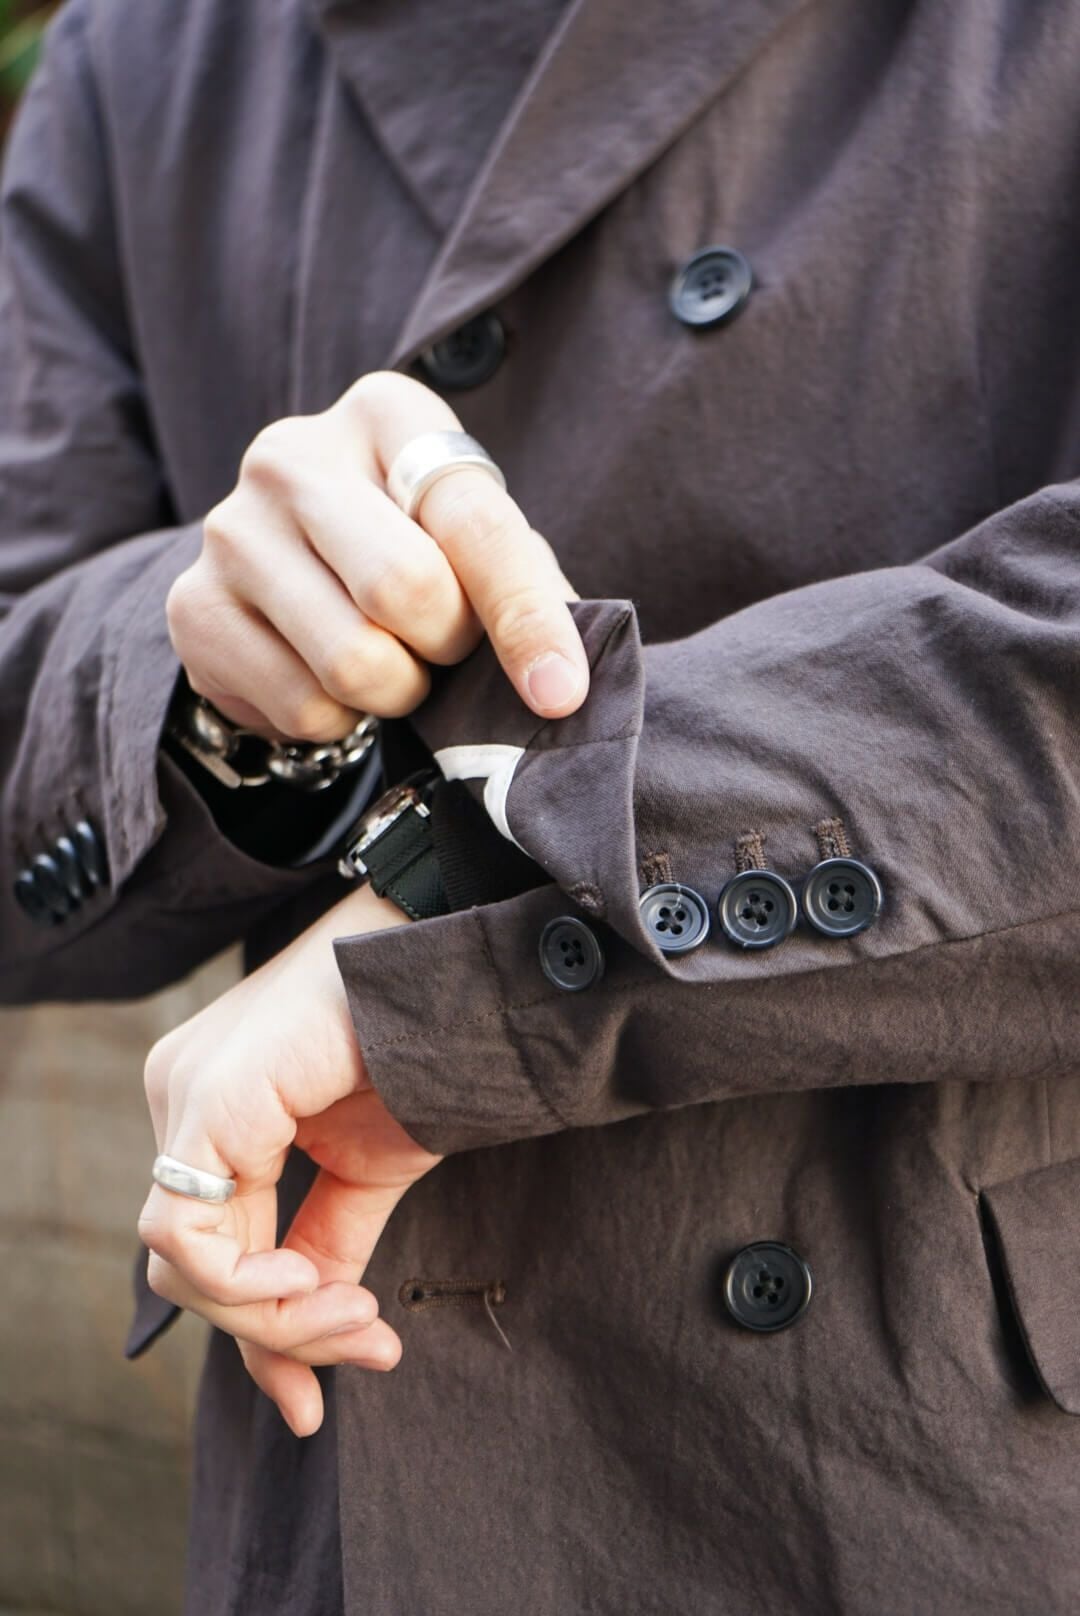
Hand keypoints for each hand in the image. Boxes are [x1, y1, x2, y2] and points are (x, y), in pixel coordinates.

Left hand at [137, 884, 440, 1436]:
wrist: (457, 978)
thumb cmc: (417, 1055)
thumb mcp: (364, 1178)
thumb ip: (323, 1256)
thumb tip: (307, 1362)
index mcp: (216, 1116)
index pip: (206, 1249)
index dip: (260, 1334)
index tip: (315, 1400)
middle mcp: (182, 1103)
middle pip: (189, 1267)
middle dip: (279, 1332)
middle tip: (369, 1340)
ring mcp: (184, 1096)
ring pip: (176, 1262)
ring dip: (271, 1316)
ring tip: (357, 1312)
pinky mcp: (205, 1100)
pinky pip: (181, 1232)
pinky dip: (242, 1281)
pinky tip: (309, 1274)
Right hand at [166, 370, 588, 739]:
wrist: (292, 572)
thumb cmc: (415, 548)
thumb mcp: (476, 544)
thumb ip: (525, 588)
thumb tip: (559, 686)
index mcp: (386, 414)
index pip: (474, 523)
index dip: (527, 619)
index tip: (561, 694)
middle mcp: (293, 455)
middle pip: (407, 590)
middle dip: (449, 648)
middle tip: (446, 647)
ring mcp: (231, 529)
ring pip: (354, 662)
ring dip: (399, 692)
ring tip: (392, 662)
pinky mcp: (193, 607)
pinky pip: (304, 705)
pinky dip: (341, 721)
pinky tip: (331, 680)